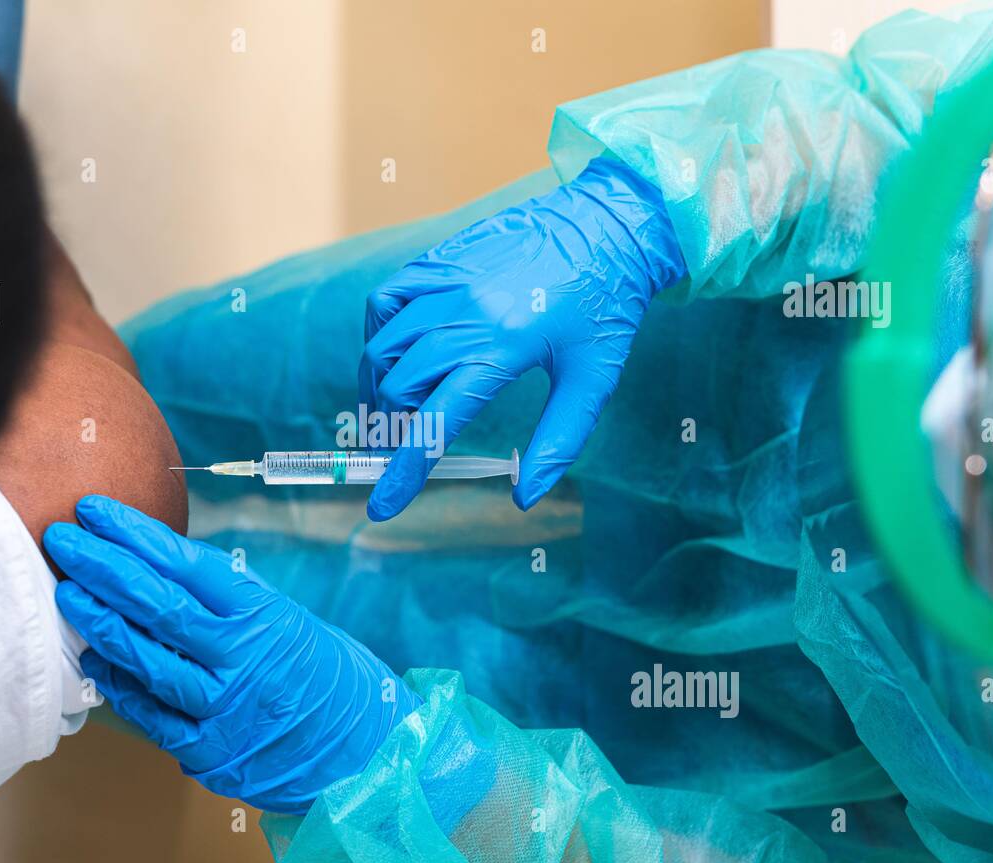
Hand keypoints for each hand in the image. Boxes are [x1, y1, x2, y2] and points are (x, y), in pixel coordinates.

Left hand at [44, 495, 420, 814]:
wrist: (362, 746)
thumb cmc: (317, 673)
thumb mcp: (282, 618)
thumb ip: (223, 598)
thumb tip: (154, 565)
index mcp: (262, 614)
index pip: (185, 564)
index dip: (135, 535)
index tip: (95, 511)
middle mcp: (241, 658)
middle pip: (157, 606)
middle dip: (102, 567)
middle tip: (62, 538)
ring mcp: (223, 708)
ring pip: (146, 659)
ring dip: (99, 623)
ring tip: (66, 592)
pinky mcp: (210, 751)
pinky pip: (151, 715)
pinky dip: (119, 686)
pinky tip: (93, 661)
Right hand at [359, 157, 685, 518]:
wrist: (613, 225)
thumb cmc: (608, 307)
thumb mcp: (593, 383)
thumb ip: (557, 444)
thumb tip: (524, 499)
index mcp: (504, 346)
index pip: (436, 421)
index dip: (405, 470)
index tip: (382, 507)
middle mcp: (466, 311)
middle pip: (399, 386)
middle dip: (392, 430)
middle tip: (404, 450)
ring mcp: (448, 279)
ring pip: (384, 345)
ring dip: (379, 389)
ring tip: (395, 413)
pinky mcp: (441, 257)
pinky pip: (387, 300)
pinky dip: (379, 334)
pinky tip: (395, 355)